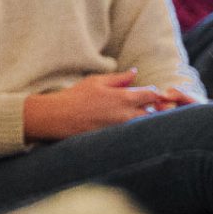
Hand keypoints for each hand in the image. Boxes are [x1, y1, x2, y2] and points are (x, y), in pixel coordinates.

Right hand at [22, 70, 175, 140]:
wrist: (58, 118)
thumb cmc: (75, 97)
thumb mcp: (96, 81)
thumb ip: (118, 78)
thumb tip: (134, 73)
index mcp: (124, 97)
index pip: (152, 94)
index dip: (153, 93)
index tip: (148, 94)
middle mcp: (127, 115)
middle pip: (154, 112)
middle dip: (151, 108)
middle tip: (142, 106)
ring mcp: (123, 129)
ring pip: (145, 125)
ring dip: (143, 120)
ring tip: (130, 117)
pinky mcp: (117, 140)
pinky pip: (134, 135)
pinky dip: (134, 131)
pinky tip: (123, 128)